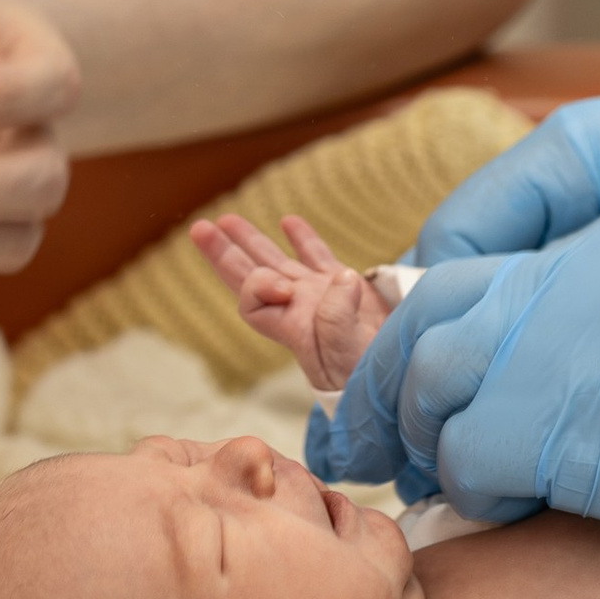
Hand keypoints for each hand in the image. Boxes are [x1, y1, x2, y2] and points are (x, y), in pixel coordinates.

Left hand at [190, 210, 394, 392]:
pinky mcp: (346, 289)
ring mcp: (319, 296)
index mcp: (291, 327)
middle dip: (225, 254)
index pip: (252, 302)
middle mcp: (298, 309)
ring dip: (253, 242)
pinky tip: (289, 221)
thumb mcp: (347, 355)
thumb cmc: (368, 376)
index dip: (259, 286)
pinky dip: (304, 239)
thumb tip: (341, 277)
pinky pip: (317, 258)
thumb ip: (337, 318)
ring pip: (278, 263)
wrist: (399, 377)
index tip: (286, 288)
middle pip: (249, 279)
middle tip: (200, 229)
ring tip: (228, 220)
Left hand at [311, 186, 599, 559]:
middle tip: (358, 443)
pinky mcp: (573, 423)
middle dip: (385, 384)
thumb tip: (553, 381)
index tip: (392, 378)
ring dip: (426, 440)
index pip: (471, 267)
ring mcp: (568, 343)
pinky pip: (476, 456)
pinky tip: (499, 506)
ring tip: (429, 482)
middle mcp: (577, 275)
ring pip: (439, 385)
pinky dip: (472, 487)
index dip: (415, 326)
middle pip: (432, 320)